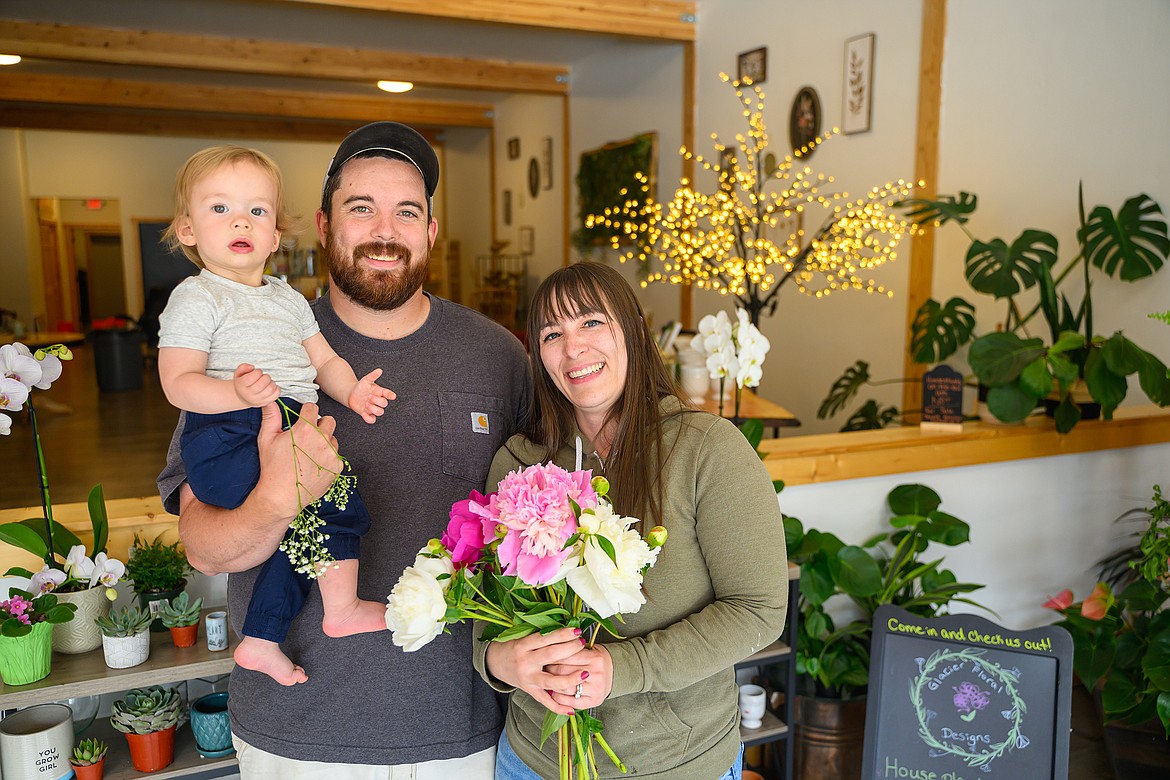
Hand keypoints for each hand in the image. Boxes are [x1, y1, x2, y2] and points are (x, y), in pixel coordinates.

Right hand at [233, 363, 279, 406]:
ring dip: (271, 382)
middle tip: (263, 376)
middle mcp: (249, 395)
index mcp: (241, 386)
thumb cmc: (243, 383)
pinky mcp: (265, 402)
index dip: (257, 372)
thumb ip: (243, 367)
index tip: (258, 372)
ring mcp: (257, 400)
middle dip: (266, 377)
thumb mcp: (238, 373)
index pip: (251, 378)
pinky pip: (276, 395)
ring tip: (267, 382)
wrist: (243, 397)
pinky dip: (276, 388)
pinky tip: (270, 386)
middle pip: (262, 384)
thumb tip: (252, 367)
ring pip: (270, 389)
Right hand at [253, 401, 340, 517]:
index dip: (306, 412)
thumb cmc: (272, 469)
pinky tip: (314, 464)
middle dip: (319, 425)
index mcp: (305, 429)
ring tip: (309, 453)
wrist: (281, 497)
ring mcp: (331, 454)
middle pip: (328, 421)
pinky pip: (336, 456)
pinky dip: (328, 458)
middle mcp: (322, 439)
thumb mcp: (267, 440)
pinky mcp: (337, 467)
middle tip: (307, 436)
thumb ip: (271, 417)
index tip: (303, 417)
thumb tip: (270, 401)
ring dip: (324, 442)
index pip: (312, 408)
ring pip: (333, 438)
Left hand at [348, 368, 395, 423]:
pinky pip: (372, 420)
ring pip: (380, 412)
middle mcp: (378, 401)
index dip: (390, 395)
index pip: (387, 394)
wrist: (351, 394)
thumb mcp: (366, 380)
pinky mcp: (367, 414)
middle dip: (378, 401)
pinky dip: (369, 418)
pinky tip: (364, 413)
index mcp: (379, 392)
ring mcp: (373, 408)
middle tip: (369, 397)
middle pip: (384, 404)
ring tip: (366, 404)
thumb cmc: (361, 387)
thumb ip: (373, 376)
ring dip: (374, 409)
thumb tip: (379, 370)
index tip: (393, 396)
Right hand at [485, 627, 588, 715]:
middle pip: (550, 656)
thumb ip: (542, 636)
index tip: (576, 630)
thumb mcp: (523, 637)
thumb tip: (568, 631)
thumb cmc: (513, 648)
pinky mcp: (530, 691)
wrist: (495, 663)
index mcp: (523, 645)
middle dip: (569, 649)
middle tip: (582, 644)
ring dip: (570, 679)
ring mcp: (528, 679)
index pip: (545, 638)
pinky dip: (559, 707)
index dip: (562, 634)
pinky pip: (546, 701)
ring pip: (550, 681)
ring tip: (585, 674)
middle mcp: (525, 662)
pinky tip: (572, 709)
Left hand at [546, 643, 613, 710]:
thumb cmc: (597, 660)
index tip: (543, 656)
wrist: (615, 672)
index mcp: (594, 658)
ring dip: (552, 685)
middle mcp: (596, 674)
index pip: (566, 656)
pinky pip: (572, 702)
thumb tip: (550, 648)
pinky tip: (554, 694)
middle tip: (542, 668)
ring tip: (546, 680)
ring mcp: (595, 689)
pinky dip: (560, 699)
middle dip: (549, 670)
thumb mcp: (589, 649)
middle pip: (563, 672)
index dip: (552, 656)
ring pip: (565, 688)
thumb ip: (572, 649)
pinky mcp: (594, 701)